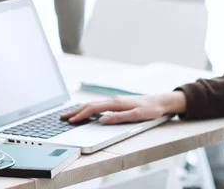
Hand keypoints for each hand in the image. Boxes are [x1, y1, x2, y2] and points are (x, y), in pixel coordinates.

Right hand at [60, 92, 185, 124]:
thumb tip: (102, 120)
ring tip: (69, 115)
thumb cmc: (151, 109)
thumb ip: (119, 118)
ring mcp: (115, 101)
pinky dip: (88, 108)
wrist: (161, 101)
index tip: (70, 121)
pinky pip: (99, 105)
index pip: (93, 109)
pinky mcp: (118, 103)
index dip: (81, 115)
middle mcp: (113, 100)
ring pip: (93, 105)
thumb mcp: (136, 116)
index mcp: (116, 103)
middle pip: (90, 105)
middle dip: (75, 111)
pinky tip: (86, 112)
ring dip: (80, 109)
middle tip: (62, 117)